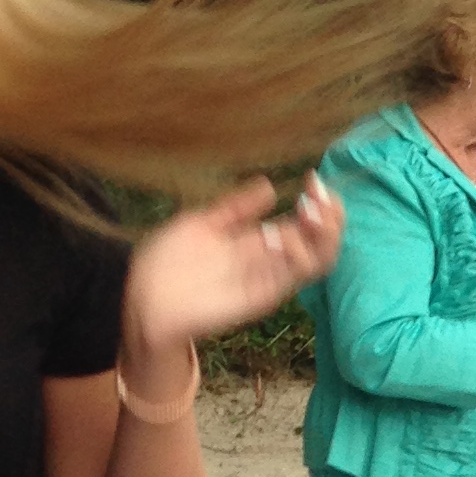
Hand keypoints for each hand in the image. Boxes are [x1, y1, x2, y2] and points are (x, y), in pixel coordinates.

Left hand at [121, 175, 342, 372]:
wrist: (146, 296)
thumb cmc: (167, 262)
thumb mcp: (202, 222)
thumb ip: (236, 208)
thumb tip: (269, 186)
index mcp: (257, 242)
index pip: (301, 223)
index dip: (315, 202)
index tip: (313, 180)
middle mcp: (269, 260)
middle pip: (319, 241)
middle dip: (329, 217)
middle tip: (322, 195)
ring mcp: (269, 278)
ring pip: (318, 259)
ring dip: (324, 234)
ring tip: (312, 211)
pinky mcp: (263, 295)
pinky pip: (295, 278)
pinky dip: (300, 255)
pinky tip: (283, 234)